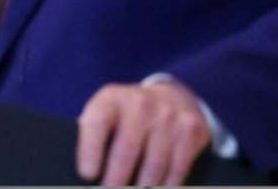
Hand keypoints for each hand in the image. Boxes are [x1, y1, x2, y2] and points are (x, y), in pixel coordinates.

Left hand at [77, 80, 211, 185]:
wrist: (171, 98)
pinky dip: (167, 185)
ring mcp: (168, 116)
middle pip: (127, 149)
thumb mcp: (106, 112)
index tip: (87, 174)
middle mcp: (140, 104)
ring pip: (155, 164)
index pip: (97, 123)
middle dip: (117, 179)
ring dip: (144, 187)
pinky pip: (178, 167)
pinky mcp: (190, 130)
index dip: (90, 150)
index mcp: (111, 99)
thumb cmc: (127, 115)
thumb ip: (94, 135)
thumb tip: (90, 173)